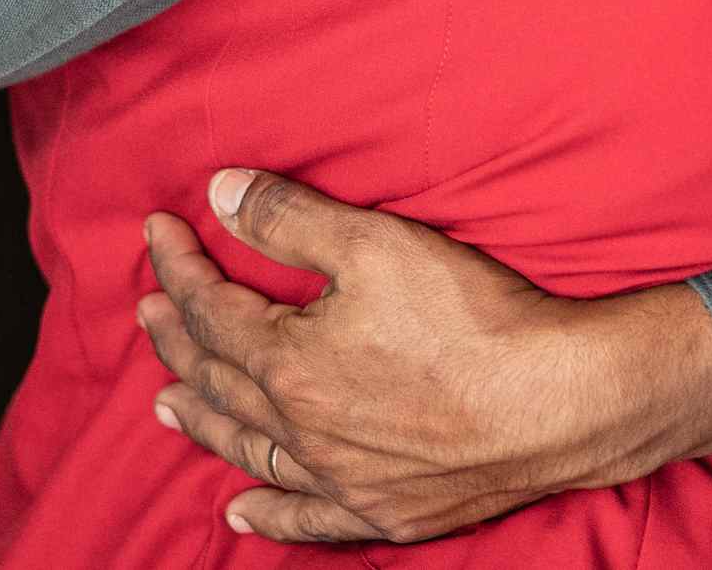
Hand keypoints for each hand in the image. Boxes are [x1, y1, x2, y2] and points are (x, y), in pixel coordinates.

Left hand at [135, 168, 711, 543]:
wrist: (561, 401)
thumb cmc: (472, 320)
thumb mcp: (373, 243)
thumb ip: (287, 217)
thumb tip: (217, 193)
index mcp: (289, 363)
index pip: (211, 309)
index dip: (178, 266)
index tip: (158, 231)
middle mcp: (303, 429)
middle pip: (219, 379)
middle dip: (178, 338)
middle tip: (150, 311)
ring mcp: (343, 477)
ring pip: (249, 448)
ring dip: (203, 419)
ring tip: (164, 402)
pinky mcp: (387, 510)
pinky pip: (308, 518)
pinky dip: (268, 515)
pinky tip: (240, 512)